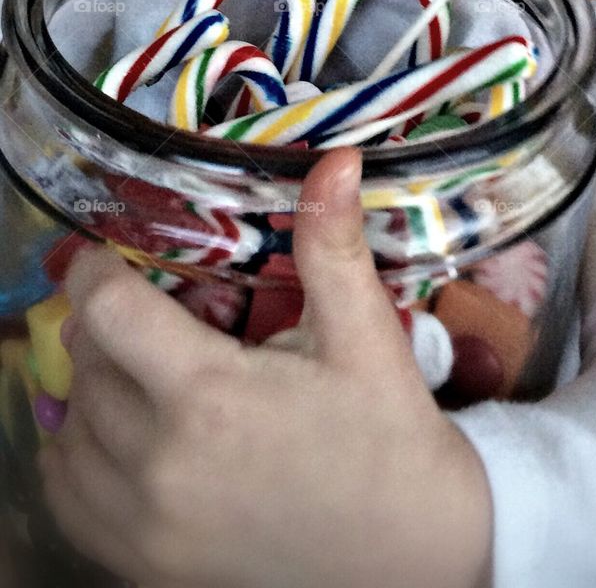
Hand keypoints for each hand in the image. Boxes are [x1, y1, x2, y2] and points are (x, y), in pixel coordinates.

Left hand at [39, 148, 493, 587]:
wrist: (413, 561)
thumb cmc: (391, 442)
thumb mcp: (367, 338)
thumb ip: (332, 247)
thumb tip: (334, 160)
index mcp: (212, 397)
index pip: (107, 311)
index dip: (98, 269)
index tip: (113, 256)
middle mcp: (161, 464)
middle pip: (87, 362)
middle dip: (108, 323)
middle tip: (155, 311)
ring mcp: (146, 525)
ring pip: (71, 426)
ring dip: (94, 384)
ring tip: (146, 370)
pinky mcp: (145, 566)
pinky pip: (69, 494)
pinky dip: (79, 454)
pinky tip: (126, 434)